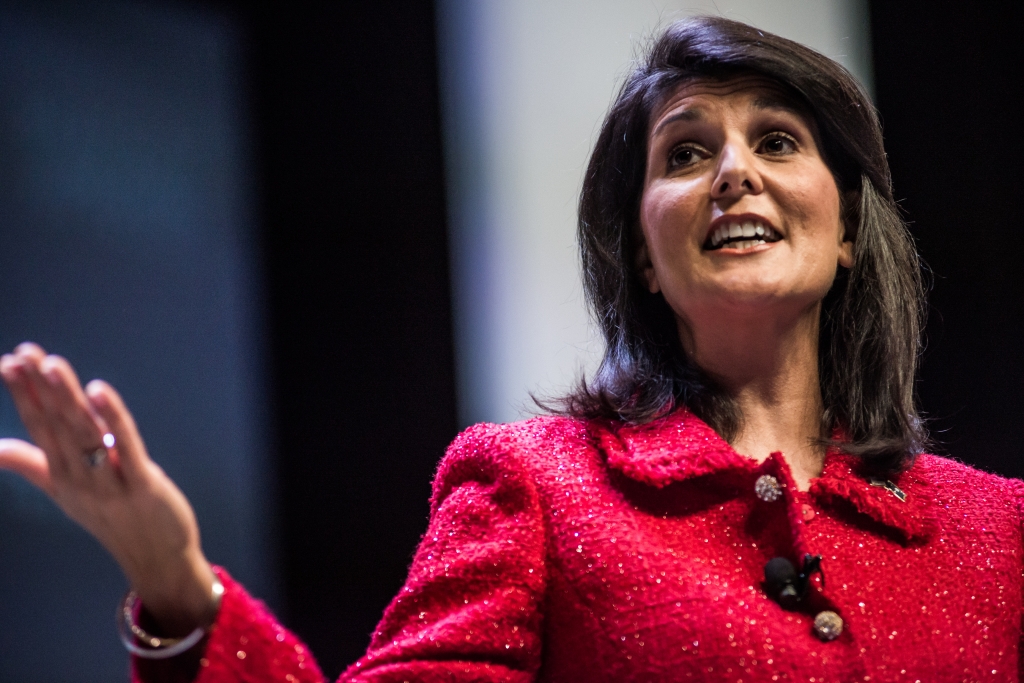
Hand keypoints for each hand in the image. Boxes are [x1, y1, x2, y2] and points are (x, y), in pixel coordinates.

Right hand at [0, 342, 218, 635]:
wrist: (156, 559)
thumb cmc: (113, 518)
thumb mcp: (66, 490)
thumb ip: (31, 464)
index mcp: (62, 475)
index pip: (39, 428)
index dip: (25, 395)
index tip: (11, 361)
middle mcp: (79, 479)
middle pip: (58, 426)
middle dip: (41, 388)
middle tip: (25, 353)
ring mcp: (110, 483)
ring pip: (85, 434)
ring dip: (68, 398)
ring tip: (53, 365)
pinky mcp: (142, 485)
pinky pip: (125, 447)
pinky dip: (113, 419)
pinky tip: (100, 391)